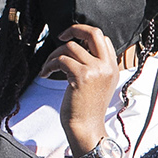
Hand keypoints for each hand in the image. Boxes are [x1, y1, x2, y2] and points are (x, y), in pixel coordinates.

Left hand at [38, 24, 120, 156]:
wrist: (86, 128)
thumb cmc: (86, 109)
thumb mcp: (98, 84)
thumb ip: (94, 66)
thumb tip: (77, 48)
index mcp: (112, 67)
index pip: (102, 38)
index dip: (85, 35)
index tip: (72, 41)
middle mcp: (107, 66)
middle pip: (93, 32)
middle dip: (74, 29)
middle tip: (61, 36)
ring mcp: (96, 70)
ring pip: (71, 47)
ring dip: (54, 54)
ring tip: (48, 67)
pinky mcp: (82, 76)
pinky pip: (61, 59)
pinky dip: (49, 65)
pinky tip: (45, 73)